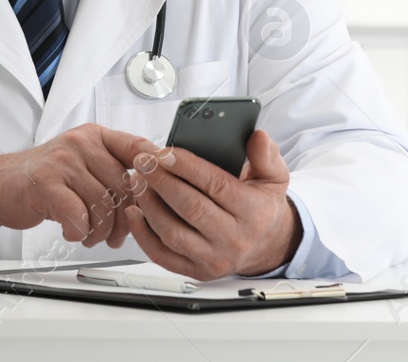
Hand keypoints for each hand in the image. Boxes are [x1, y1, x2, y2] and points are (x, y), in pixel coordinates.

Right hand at [0, 123, 144, 247]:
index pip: (137, 147)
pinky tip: (72, 232)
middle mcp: (81, 144)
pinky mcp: (46, 185)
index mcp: (95, 137)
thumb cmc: (45, 178)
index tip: (166, 189)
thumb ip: (112, 172)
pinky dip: (79, 233)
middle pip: (123, 186)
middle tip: (116, 235)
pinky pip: (79, 216)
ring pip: (104, 205)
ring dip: (100, 231)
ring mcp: (63, 162)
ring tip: (91, 236)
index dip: (156, 169)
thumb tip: (152, 195)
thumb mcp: (81, 164)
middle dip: (124, 220)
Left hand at [121, 129, 301, 279]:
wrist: (266, 247)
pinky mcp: (197, 271)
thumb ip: (265, 155)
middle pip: (190, 208)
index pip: (215, 185)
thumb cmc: (261, 207)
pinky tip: (135, 212)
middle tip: (142, 161)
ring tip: (138, 181)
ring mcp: (214, 259)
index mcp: (254, 213)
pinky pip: (163, 255)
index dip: (186, 167)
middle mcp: (234, 239)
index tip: (164, 152)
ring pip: (172, 233)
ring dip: (149, 205)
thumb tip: (257, 137)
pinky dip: (143, 235)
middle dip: (160, 181)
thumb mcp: (273, 177)